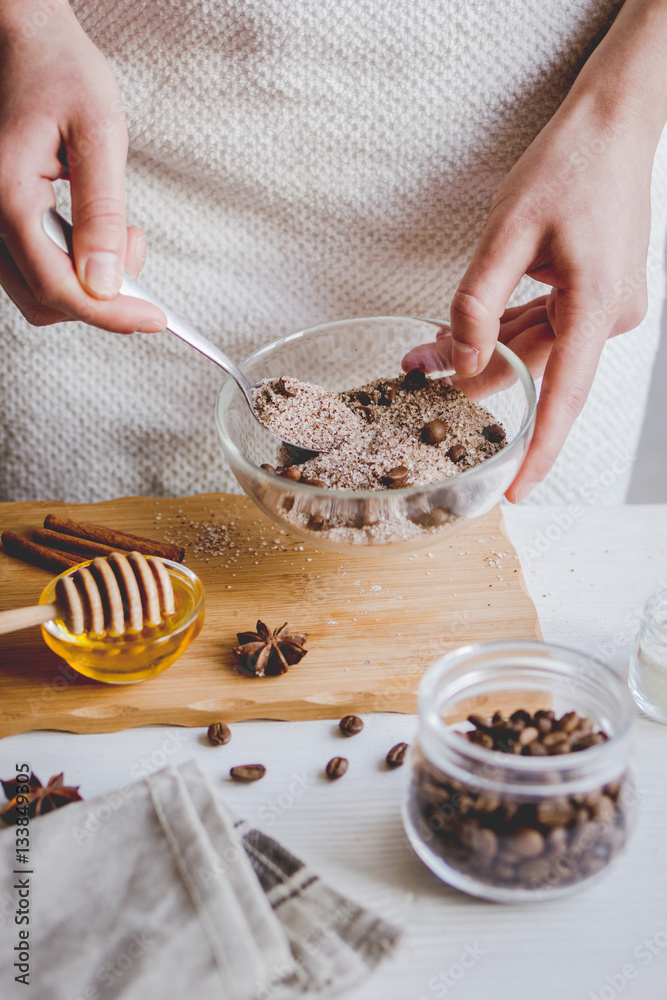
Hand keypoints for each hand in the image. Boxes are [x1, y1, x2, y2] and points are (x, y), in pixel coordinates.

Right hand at [0, 2, 164, 331]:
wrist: (22, 36)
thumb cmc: (59, 68)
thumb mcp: (98, 133)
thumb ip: (102, 211)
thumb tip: (107, 282)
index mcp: (8, 194)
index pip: (58, 286)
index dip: (111, 313)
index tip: (155, 319)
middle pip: (43, 300)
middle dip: (100, 298)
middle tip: (136, 252)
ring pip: (36, 291)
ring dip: (87, 285)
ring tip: (120, 234)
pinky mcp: (0, 218)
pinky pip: (31, 269)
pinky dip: (70, 268)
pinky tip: (96, 235)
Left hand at [404, 0, 666, 501]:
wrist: (613, 124)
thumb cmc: (568, 166)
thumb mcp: (508, 232)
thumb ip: (478, 304)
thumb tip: (460, 365)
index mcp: (596, 307)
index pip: (563, 399)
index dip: (539, 451)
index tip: (516, 493)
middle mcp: (608, 318)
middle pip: (535, 372)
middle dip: (475, 380)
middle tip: (414, 373)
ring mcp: (605, 309)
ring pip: (536, 351)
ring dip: (484, 354)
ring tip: (423, 351)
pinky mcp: (594, 296)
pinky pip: (546, 328)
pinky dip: (505, 333)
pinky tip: (462, 334)